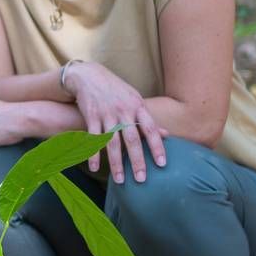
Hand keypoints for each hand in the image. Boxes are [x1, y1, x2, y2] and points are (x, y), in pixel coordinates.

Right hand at [62, 61, 166, 183]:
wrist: (89, 75)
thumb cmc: (116, 90)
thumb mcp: (135, 100)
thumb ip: (148, 118)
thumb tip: (166, 134)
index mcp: (138, 106)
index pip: (150, 129)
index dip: (157, 147)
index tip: (162, 164)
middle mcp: (123, 110)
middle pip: (132, 139)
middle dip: (137, 161)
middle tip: (141, 180)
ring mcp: (106, 113)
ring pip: (112, 142)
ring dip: (116, 163)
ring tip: (120, 180)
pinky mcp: (91, 116)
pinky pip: (93, 138)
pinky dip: (93, 154)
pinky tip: (94, 168)